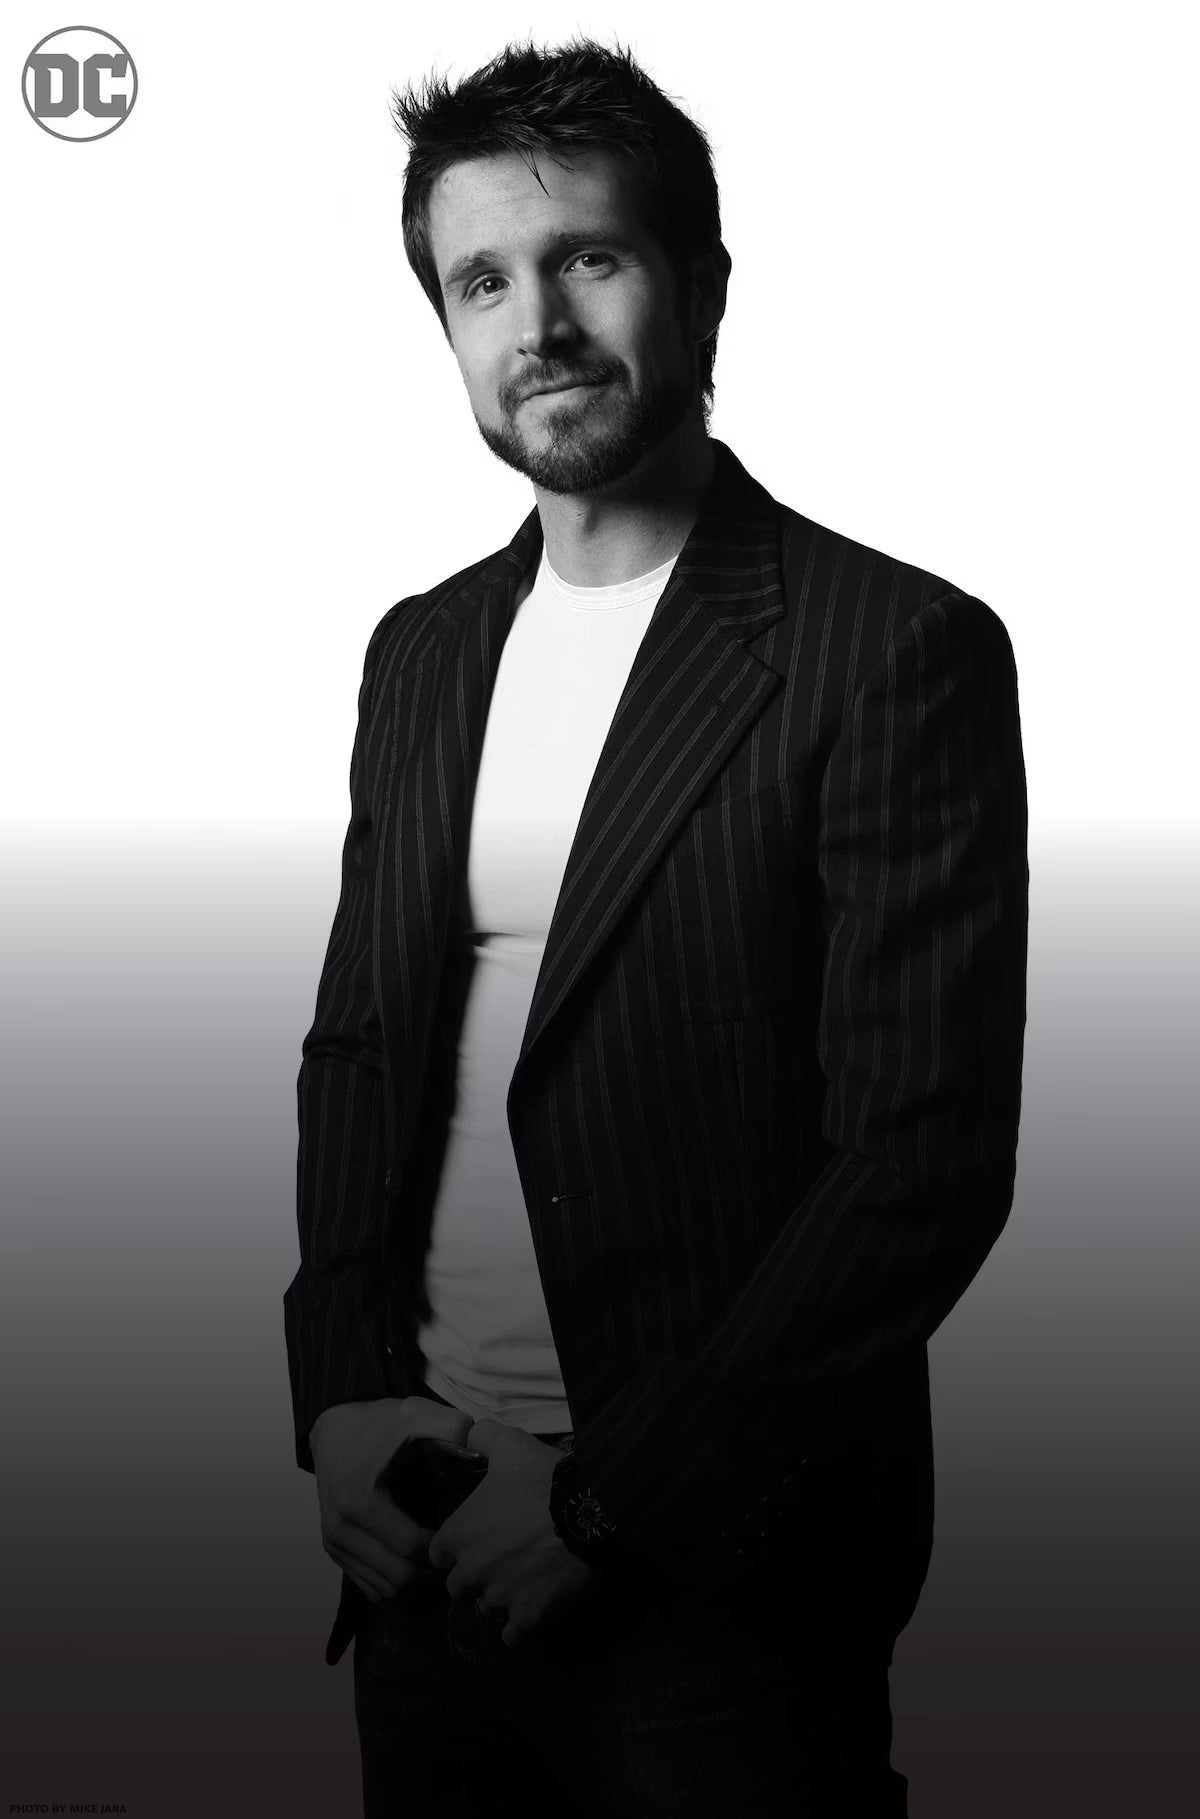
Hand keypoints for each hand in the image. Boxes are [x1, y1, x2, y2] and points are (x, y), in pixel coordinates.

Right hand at [310, 1396, 473, 1602]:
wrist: (331, 1430)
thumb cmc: (375, 1423)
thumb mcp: (413, 1413)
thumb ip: (450, 1425)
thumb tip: (479, 1444)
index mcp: (359, 1500)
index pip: (409, 1547)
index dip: (440, 1544)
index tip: (457, 1528)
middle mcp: (340, 1528)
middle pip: (398, 1575)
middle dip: (429, 1566)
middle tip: (450, 1544)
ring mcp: (333, 1543)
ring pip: (384, 1587)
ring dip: (413, 1578)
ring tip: (434, 1551)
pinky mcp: (332, 1551)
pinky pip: (370, 1586)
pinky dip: (394, 1579)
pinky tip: (411, 1558)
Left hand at [426, 1419, 596, 1648]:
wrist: (587, 1510)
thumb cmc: (541, 1478)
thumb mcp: (508, 1444)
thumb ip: (481, 1438)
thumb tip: (469, 1434)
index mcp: (457, 1535)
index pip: (437, 1554)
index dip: (453, 1548)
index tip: (470, 1541)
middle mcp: (471, 1572)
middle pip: (459, 1588)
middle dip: (473, 1578)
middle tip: (496, 1563)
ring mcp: (500, 1598)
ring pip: (486, 1611)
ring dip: (497, 1601)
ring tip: (517, 1587)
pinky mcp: (529, 1617)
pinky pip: (513, 1637)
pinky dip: (519, 1629)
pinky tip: (529, 1613)